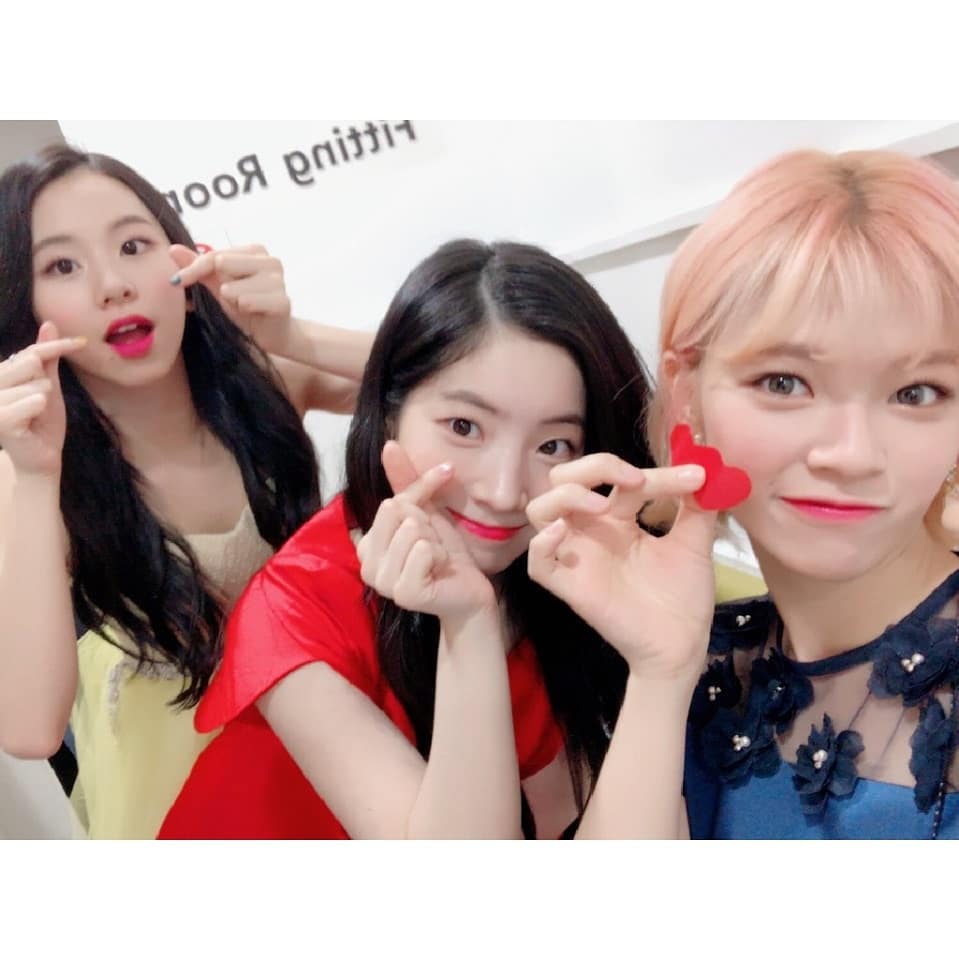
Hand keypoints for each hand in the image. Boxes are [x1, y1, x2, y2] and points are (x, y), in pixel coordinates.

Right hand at [0, 322, 85, 477]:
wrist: (42, 457)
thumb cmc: (43, 422)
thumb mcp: (49, 386)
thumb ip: (47, 358)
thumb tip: (49, 325)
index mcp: (0, 374)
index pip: (31, 351)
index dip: (57, 346)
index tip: (82, 343)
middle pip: (30, 362)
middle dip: (45, 383)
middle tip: (39, 404)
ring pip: (36, 383)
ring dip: (44, 401)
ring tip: (33, 416)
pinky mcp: (1, 419)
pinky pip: (35, 401)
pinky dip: (41, 410)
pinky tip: (31, 423)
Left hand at [169, 243, 292, 354]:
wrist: (270, 335)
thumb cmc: (245, 307)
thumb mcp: (218, 286)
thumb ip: (199, 267)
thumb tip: (172, 249)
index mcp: (256, 251)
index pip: (216, 255)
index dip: (194, 268)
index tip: (176, 281)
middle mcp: (270, 261)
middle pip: (224, 264)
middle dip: (219, 286)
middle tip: (230, 299)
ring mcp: (279, 281)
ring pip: (234, 288)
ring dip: (232, 302)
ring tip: (244, 307)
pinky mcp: (283, 302)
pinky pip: (248, 302)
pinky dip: (244, 309)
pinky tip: (252, 313)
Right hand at [356, 441, 496, 622]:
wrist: (468, 591)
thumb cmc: (445, 553)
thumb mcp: (426, 513)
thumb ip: (406, 483)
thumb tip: (389, 445)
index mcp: (366, 545)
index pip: (393, 500)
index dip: (422, 501)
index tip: (435, 513)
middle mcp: (367, 564)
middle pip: (399, 513)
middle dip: (427, 524)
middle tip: (433, 547)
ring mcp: (383, 582)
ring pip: (412, 530)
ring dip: (435, 542)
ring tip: (436, 560)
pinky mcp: (403, 593)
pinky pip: (423, 550)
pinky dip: (440, 555)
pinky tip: (440, 571)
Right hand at [526, 453, 716, 680]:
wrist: (682, 645)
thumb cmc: (682, 596)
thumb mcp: (694, 544)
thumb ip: (696, 507)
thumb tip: (707, 469)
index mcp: (617, 518)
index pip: (619, 479)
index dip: (655, 472)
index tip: (694, 477)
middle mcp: (591, 531)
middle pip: (564, 480)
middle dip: (593, 468)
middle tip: (634, 481)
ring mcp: (577, 558)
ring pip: (540, 511)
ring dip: (566, 497)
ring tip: (601, 506)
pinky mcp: (570, 588)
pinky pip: (538, 564)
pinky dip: (542, 544)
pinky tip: (563, 534)